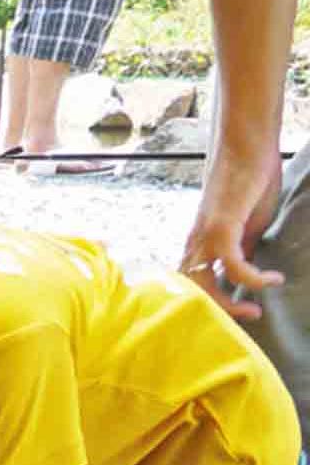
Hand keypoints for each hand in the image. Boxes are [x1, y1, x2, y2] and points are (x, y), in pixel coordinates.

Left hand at [181, 146, 284, 318]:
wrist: (248, 147)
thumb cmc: (250, 182)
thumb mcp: (248, 225)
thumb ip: (243, 248)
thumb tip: (242, 272)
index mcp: (200, 244)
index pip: (193, 284)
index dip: (211, 304)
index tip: (242, 311)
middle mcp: (196, 243)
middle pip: (191, 290)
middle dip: (218, 311)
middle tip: (249, 316)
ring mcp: (205, 235)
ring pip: (202, 283)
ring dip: (228, 303)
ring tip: (256, 309)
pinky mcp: (221, 226)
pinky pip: (231, 264)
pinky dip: (251, 278)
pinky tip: (272, 280)